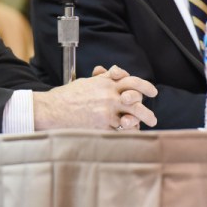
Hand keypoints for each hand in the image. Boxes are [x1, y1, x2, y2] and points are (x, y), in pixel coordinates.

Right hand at [33, 65, 157, 130]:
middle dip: (147, 107)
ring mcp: (107, 110)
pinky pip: (121, 130)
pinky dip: (128, 132)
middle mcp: (109, 94)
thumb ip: (104, 79)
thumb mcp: (88, 82)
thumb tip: (114, 74)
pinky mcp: (103, 125)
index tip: (153, 92)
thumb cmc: (68, 96)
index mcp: (106, 82)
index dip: (145, 86)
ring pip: (133, 115)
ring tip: (150, 124)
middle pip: (137, 98)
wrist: (53, 109)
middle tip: (152, 116)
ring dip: (144, 119)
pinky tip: (131, 133)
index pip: (132, 80)